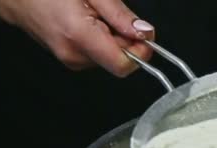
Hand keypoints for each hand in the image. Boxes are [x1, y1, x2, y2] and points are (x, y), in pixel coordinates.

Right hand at [0, 0, 154, 76]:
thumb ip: (120, 14)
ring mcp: (71, 60)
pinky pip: (99, 54)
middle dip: (126, 40)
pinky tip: (89, 22)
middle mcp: (75, 55)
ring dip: (113, 38)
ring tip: (95, 15)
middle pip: (120, 61)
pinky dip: (102, 40)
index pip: (123, 65)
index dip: (139, 51)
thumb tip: (144, 32)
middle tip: (112, 15)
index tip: (143, 34)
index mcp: (79, 36)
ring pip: (110, 57)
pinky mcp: (71, 59)